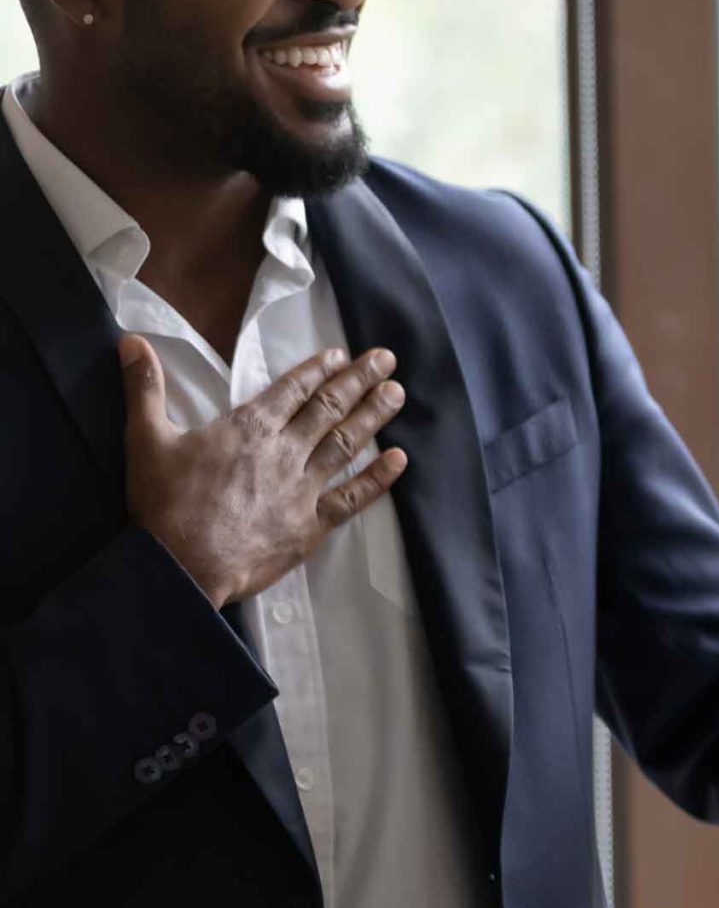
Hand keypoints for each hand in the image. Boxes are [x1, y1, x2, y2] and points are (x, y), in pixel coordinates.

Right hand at [123, 336, 410, 609]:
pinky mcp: (311, 524)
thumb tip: (131, 341)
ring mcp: (301, 488)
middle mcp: (283, 451)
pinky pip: (352, 497)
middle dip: (359, 381)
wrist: (180, 566)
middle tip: (387, 359)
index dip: (317, 370)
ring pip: (345, 444)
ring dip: (374, 416)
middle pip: (328, 409)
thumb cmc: (163, 504)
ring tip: (397, 393)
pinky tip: (399, 459)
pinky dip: (378, 478)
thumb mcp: (145, 439)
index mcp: (248, 428)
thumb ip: (144, 388)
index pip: (291, 390)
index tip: (340, 354)